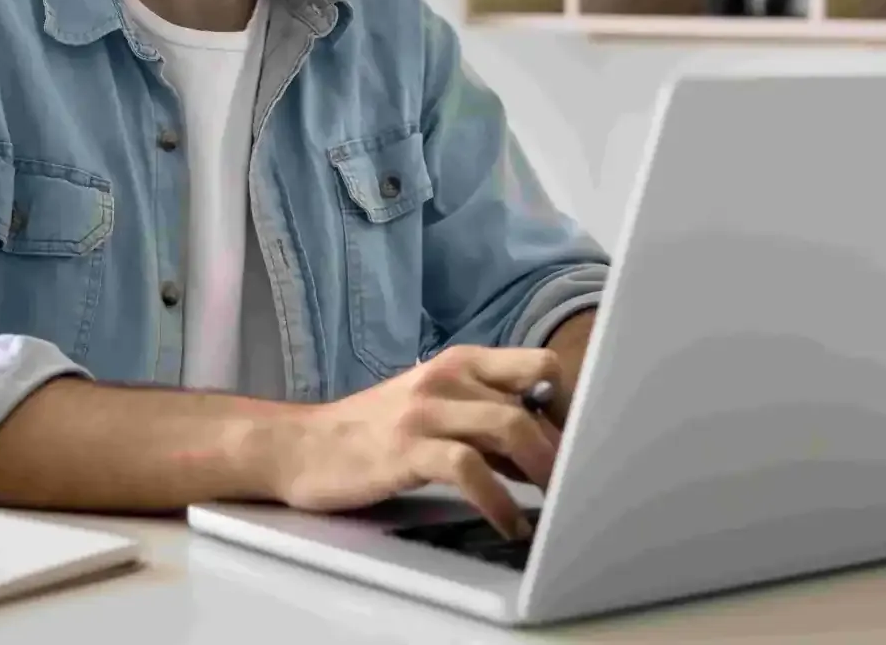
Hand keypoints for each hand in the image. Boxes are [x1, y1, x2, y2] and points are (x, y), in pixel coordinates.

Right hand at [273, 347, 563, 539]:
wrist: (301, 445)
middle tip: (573, 485)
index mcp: (461, 363)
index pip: (539, 365)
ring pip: (509, 425)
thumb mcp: (437, 412)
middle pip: (532, 399)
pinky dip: (499, 500)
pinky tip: (508, 522)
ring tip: (554, 506)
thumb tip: (549, 452)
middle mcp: (448, 377)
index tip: (584, 444)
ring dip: (542, 471)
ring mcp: (425, 411)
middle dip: (561, 447)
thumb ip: (488, 423)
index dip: (569, 406)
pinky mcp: (406, 449)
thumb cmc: (376, 434)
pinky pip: (469, 469)